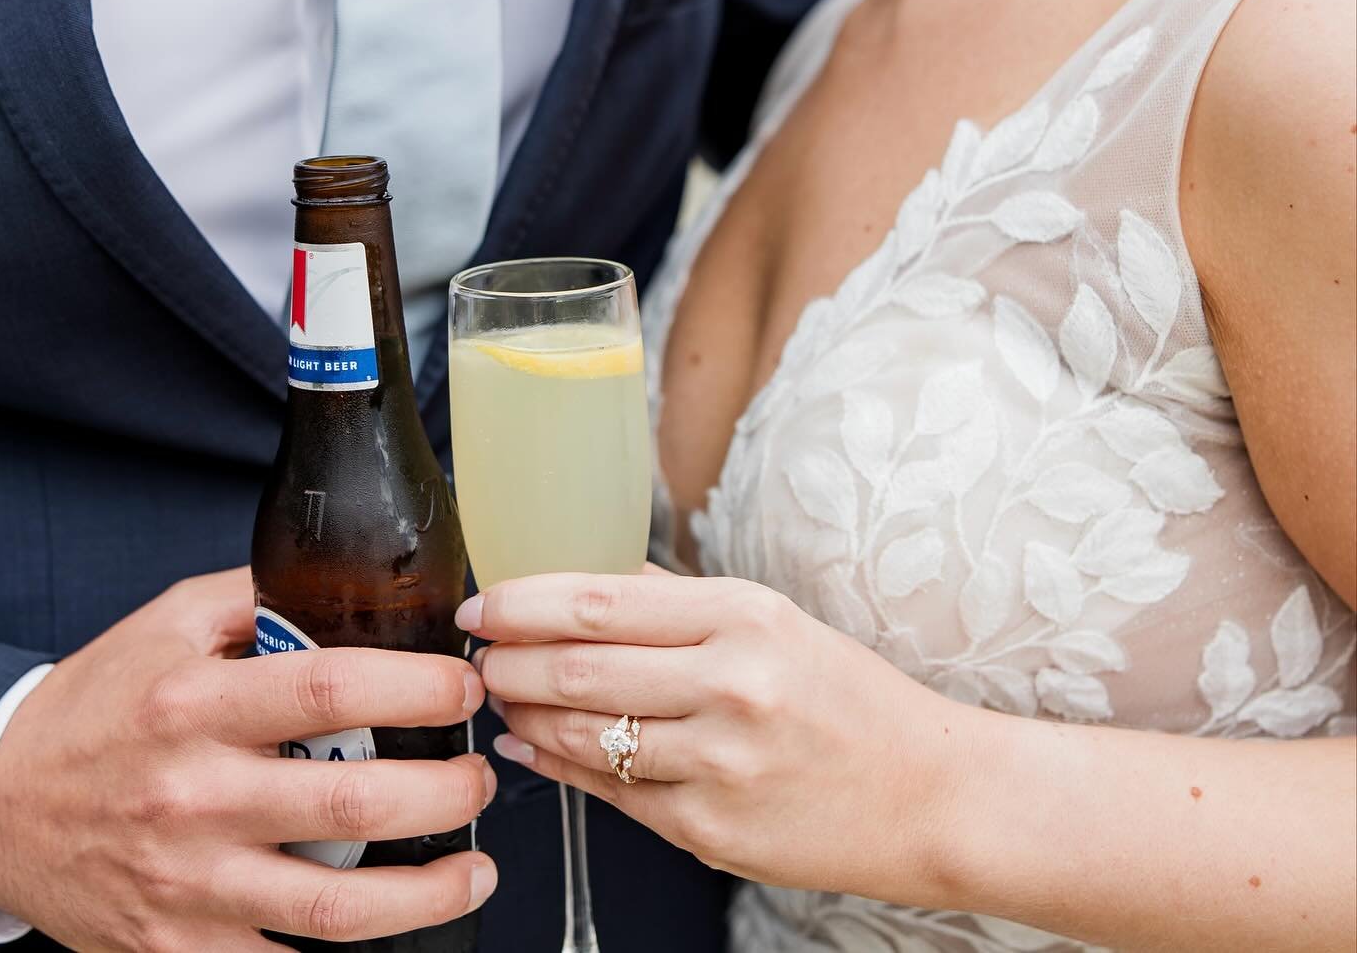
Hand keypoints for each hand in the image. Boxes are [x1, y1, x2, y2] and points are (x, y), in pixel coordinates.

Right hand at [0, 569, 497, 950]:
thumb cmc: (95, 706)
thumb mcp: (169, 623)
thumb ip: (256, 598)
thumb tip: (348, 576)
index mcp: (198, 704)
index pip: (331, 689)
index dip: (417, 688)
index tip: (465, 687)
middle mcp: (195, 796)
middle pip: (352, 804)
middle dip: (444, 792)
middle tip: (481, 776)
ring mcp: (187, 883)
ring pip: (332, 908)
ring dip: (426, 894)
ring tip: (475, 870)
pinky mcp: (177, 947)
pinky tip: (396, 925)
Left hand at [461, 569, 952, 897]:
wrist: (931, 795)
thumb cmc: (849, 698)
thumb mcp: (773, 622)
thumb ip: (677, 603)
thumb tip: (583, 577)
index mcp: (743, 618)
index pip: (598, 601)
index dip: (522, 601)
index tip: (483, 601)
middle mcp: (730, 687)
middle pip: (577, 668)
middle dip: (506, 659)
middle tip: (475, 651)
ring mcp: (719, 766)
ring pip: (583, 735)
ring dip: (524, 712)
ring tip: (500, 693)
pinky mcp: (710, 831)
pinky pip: (612, 794)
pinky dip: (558, 766)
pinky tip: (531, 747)